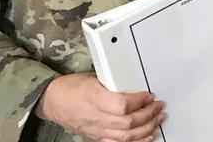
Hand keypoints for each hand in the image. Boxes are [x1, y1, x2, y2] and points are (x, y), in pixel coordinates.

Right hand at [36, 73, 164, 141]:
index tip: (150, 95)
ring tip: (157, 120)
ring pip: (126, 136)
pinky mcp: (97, 136)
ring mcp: (97, 129)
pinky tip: (146, 136)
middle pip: (128, 123)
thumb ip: (114, 81)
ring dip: (146, 129)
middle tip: (159, 107)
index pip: (123, 105)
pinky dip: (136, 141)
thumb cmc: (72, 87)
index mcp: (95, 98)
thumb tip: (135, 81)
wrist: (53, 100)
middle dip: (149, 115)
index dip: (140, 101)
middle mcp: (96, 116)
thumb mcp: (94, 77)